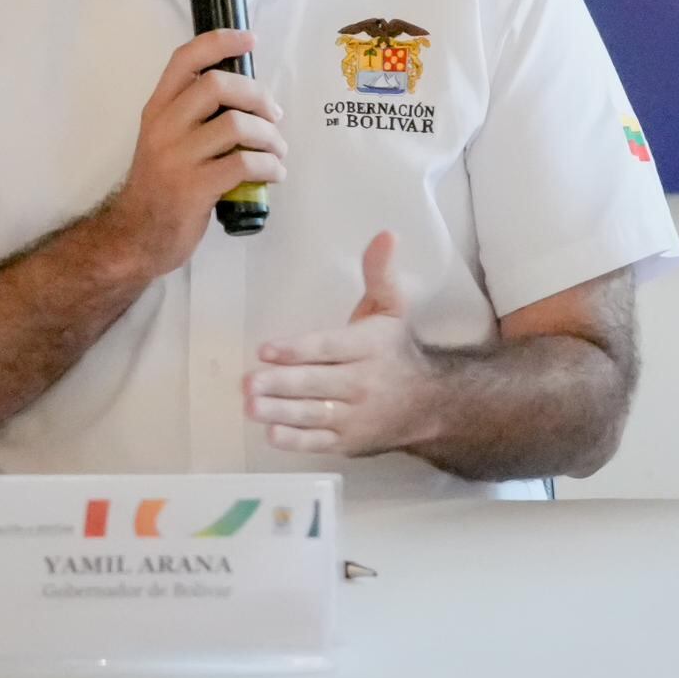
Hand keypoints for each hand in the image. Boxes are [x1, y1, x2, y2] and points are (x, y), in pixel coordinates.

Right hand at [101, 29, 284, 272]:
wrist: (136, 236)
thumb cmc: (160, 184)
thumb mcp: (165, 139)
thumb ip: (193, 114)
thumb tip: (247, 96)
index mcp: (157, 108)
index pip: (185, 58)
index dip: (220, 41)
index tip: (250, 39)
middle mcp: (163, 126)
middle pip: (217, 84)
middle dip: (258, 95)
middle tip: (274, 115)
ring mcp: (177, 157)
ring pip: (237, 124)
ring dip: (270, 136)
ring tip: (278, 151)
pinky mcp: (195, 188)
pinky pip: (244, 163)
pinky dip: (270, 166)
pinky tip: (274, 173)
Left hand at [244, 232, 438, 459]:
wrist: (429, 404)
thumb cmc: (396, 350)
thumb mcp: (392, 308)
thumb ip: (380, 273)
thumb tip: (385, 235)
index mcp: (367, 347)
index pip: (328, 348)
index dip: (297, 349)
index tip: (267, 349)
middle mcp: (361, 383)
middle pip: (315, 383)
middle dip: (281, 384)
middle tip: (249, 383)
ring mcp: (354, 416)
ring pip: (313, 414)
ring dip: (280, 411)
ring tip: (251, 407)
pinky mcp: (348, 442)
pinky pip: (319, 442)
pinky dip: (296, 441)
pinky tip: (272, 433)